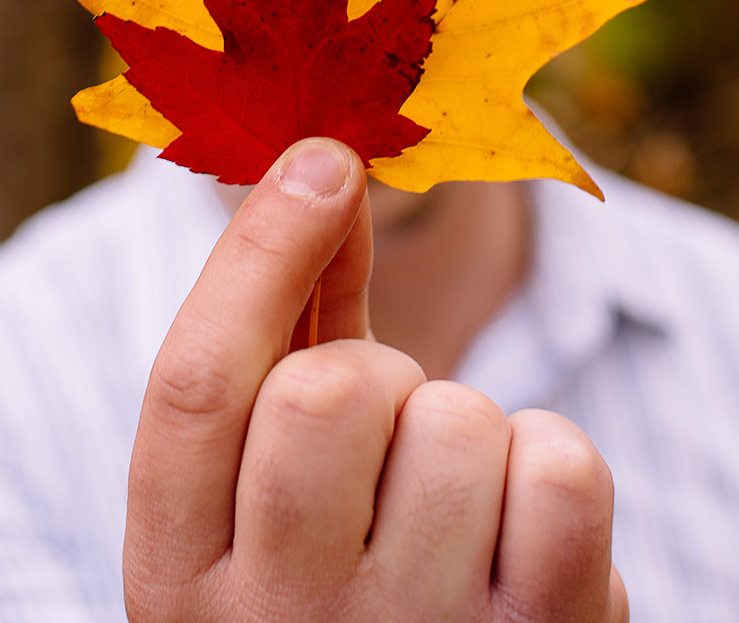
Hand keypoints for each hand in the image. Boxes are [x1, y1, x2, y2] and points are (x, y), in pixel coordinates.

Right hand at [124, 137, 626, 621]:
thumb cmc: (345, 581)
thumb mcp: (270, 490)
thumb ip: (283, 338)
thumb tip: (321, 168)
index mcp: (178, 581)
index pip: (193, 385)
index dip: (259, 249)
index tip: (326, 158)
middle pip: (328, 391)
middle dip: (379, 375)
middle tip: (389, 440)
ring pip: (456, 420)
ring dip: (469, 434)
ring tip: (453, 514)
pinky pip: (560, 472)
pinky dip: (553, 468)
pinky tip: (522, 529)